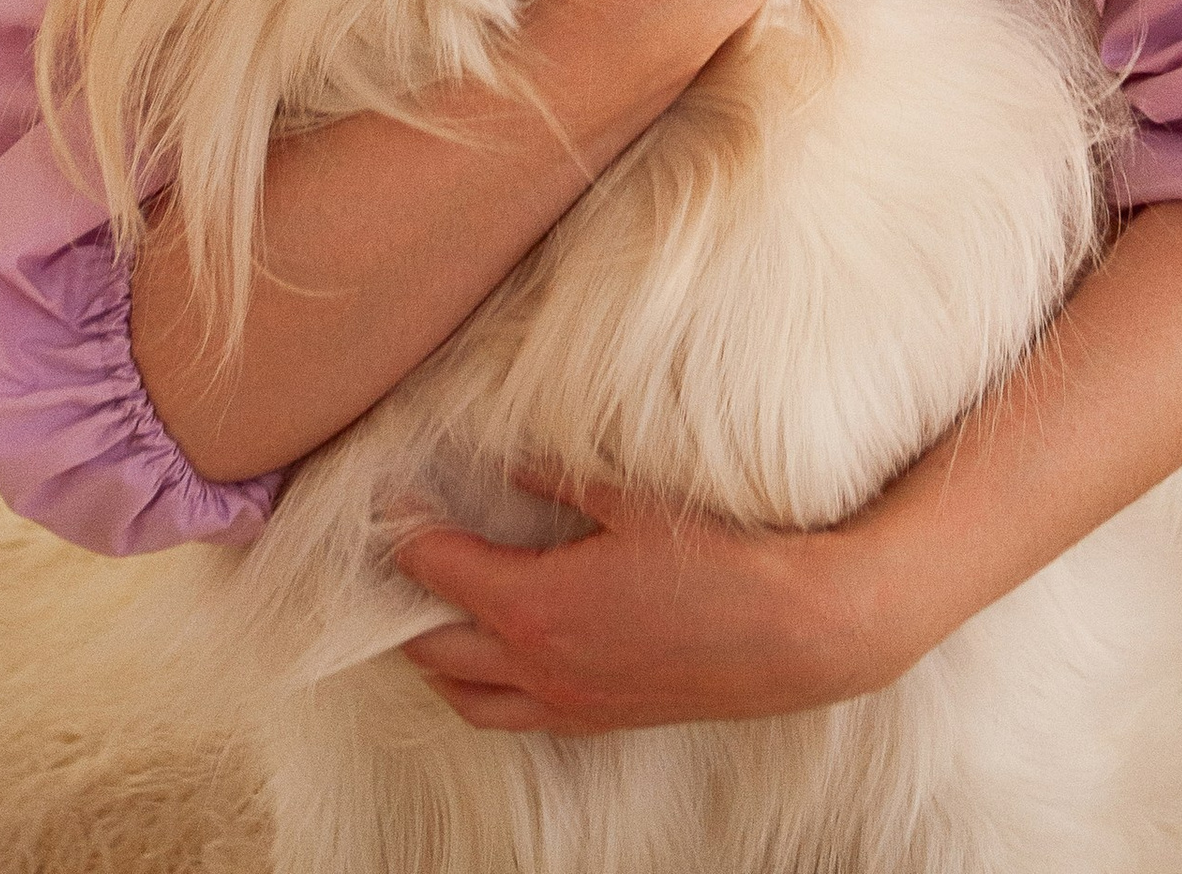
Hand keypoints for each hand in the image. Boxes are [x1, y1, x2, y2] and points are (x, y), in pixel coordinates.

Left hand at [395, 475, 909, 734]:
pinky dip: (485, 691)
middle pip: (433, 648)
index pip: (439, 571)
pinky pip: (516, 718)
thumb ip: (558, 478)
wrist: (793, 634)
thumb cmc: (717, 560)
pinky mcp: (600, 720)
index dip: (404, 533)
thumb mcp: (630, 500)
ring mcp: (569, 704)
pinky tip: (500, 658)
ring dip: (437, 661)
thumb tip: (507, 461)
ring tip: (431, 615)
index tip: (387, 498)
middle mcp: (539, 668)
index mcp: (535, 609)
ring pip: (468, 700)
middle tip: (393, 560)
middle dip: (401, 605)